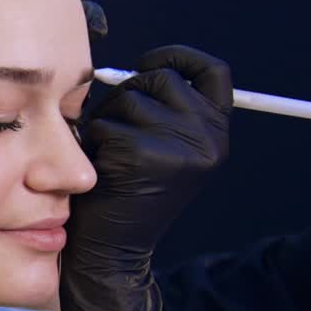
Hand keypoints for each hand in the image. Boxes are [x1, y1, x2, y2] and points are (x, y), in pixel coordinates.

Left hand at [61, 45, 231, 310]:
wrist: (114, 253)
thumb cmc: (127, 195)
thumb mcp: (164, 149)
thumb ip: (167, 110)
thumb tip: (147, 66)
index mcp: (216, 135)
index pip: (211, 71)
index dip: (180, 57)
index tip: (150, 63)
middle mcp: (207, 138)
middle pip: (160, 78)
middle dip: (129, 97)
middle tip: (120, 138)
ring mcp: (177, 145)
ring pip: (127, 99)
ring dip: (108, 121)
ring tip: (112, 159)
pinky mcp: (141, 154)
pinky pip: (105, 124)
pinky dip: (93, 142)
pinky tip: (101, 171)